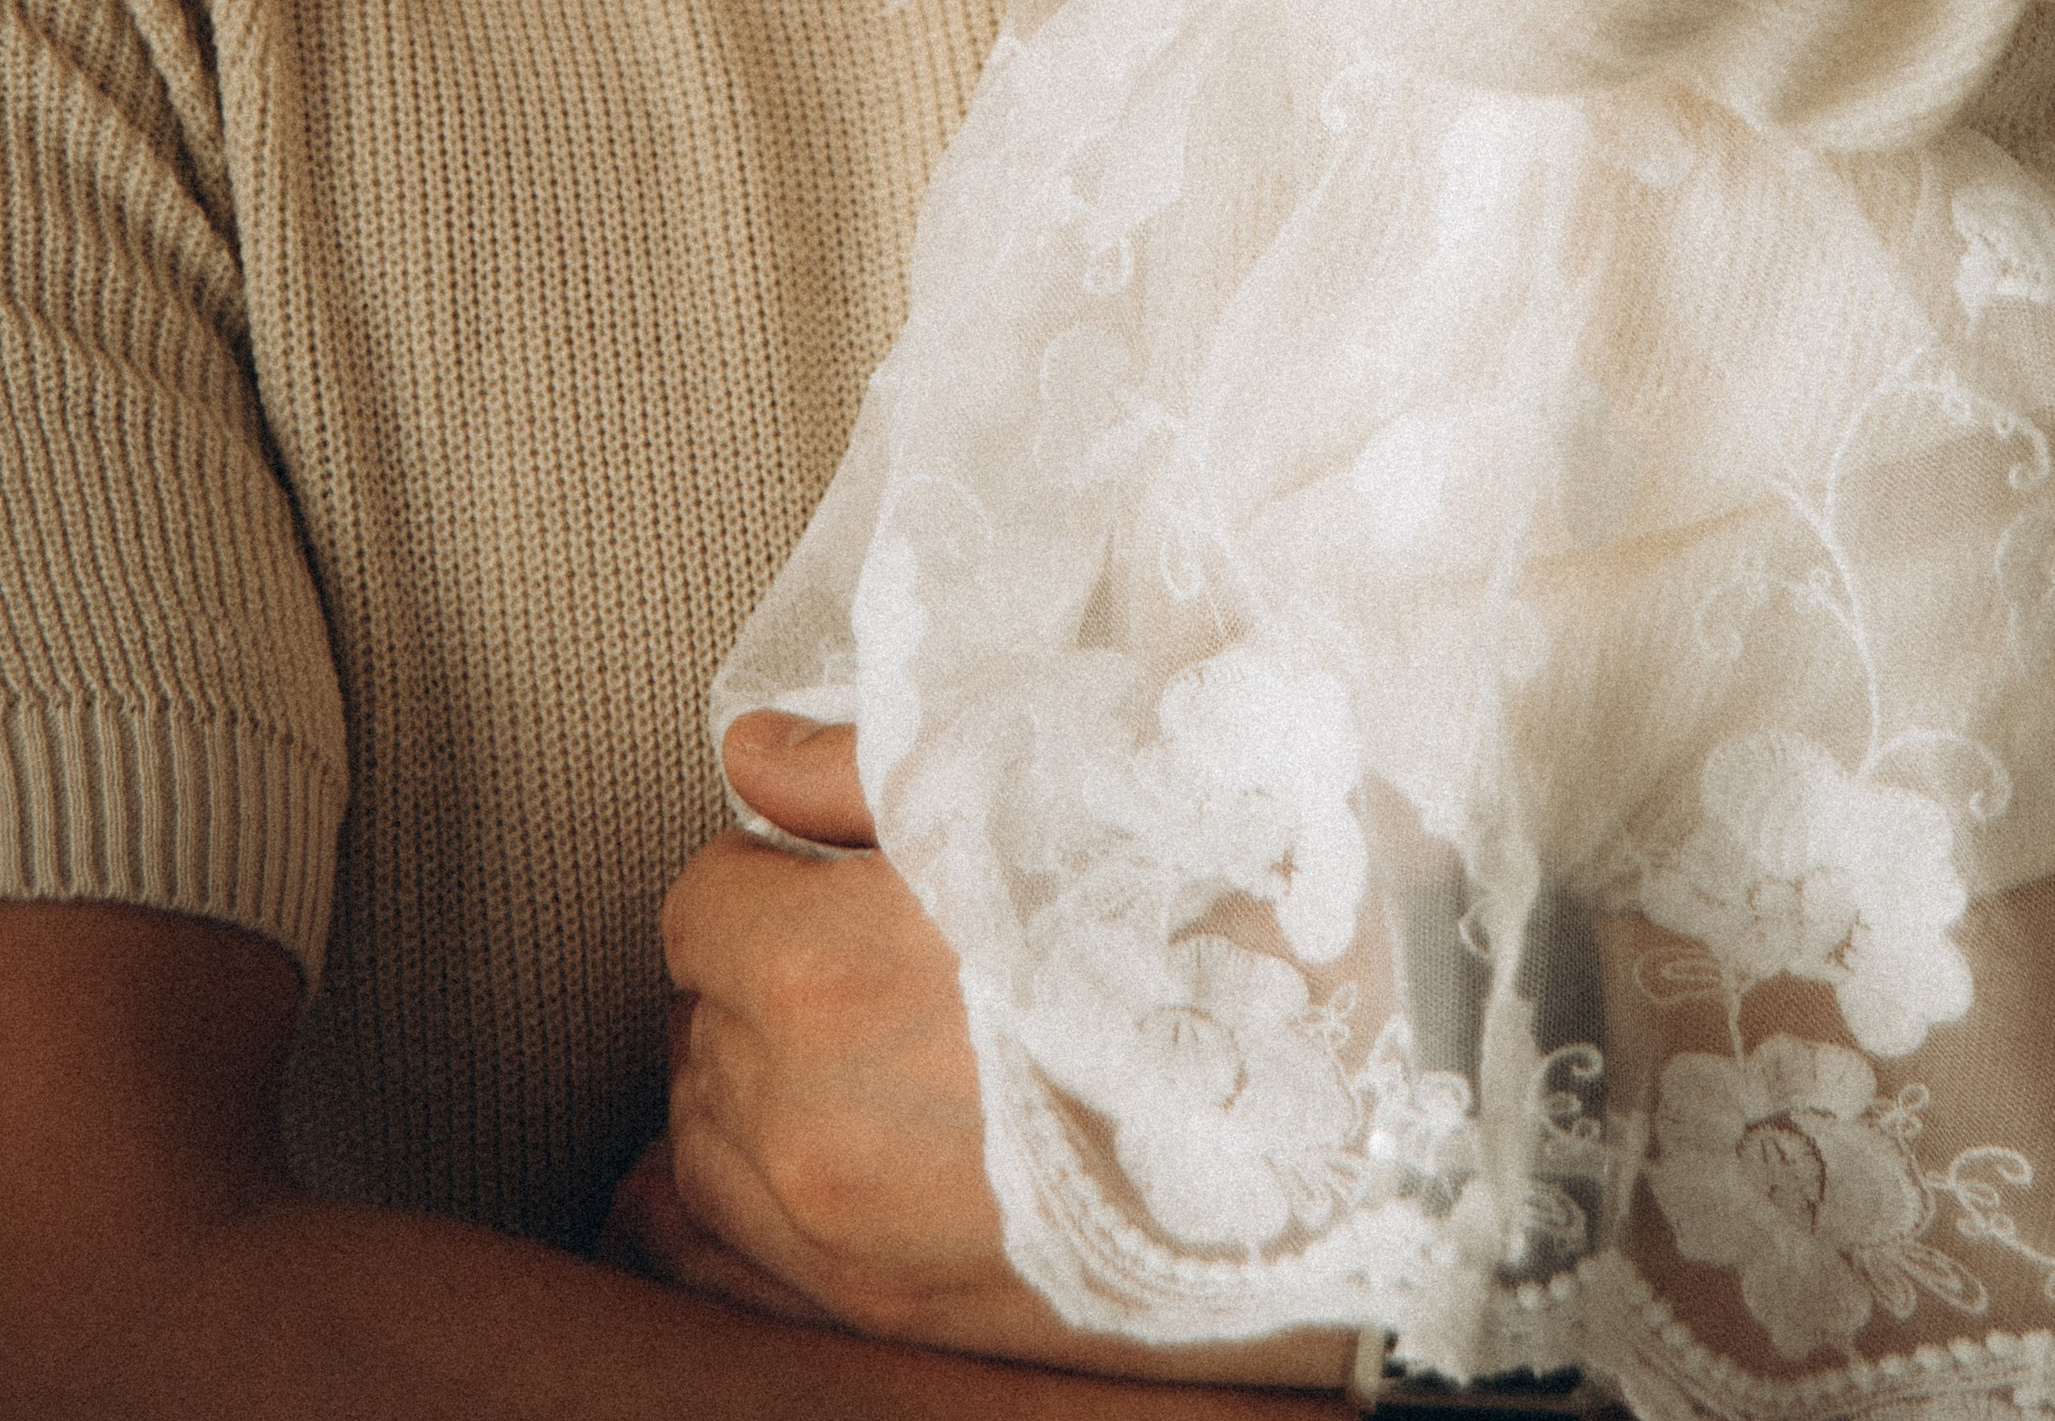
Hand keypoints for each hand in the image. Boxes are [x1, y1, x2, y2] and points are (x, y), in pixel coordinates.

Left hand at [624, 715, 1349, 1384]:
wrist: (1332, 1102)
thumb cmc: (1190, 920)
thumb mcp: (1026, 782)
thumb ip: (851, 772)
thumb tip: (747, 758)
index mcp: (819, 968)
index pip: (702, 906)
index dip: (775, 870)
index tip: (839, 871)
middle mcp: (804, 1116)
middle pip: (703, 1025)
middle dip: (767, 978)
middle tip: (870, 952)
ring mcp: (839, 1234)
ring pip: (703, 1145)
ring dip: (755, 1090)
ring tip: (860, 1052)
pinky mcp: (887, 1316)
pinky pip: (721, 1267)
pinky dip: (735, 1212)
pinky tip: (799, 1168)